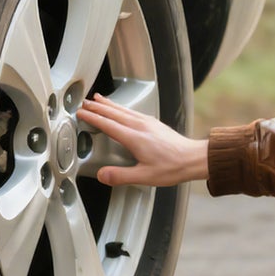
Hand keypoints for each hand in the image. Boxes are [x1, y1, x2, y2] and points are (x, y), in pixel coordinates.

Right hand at [77, 95, 208, 186]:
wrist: (193, 159)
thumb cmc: (173, 167)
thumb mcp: (144, 177)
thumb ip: (121, 176)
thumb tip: (102, 175)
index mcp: (135, 138)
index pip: (108, 124)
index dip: (93, 118)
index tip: (81, 113)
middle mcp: (141, 126)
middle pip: (114, 113)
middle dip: (97, 107)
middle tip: (85, 102)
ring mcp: (148, 123)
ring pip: (123, 109)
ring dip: (109, 104)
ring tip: (98, 98)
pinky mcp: (154, 123)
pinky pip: (133, 111)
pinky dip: (121, 107)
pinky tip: (121, 109)